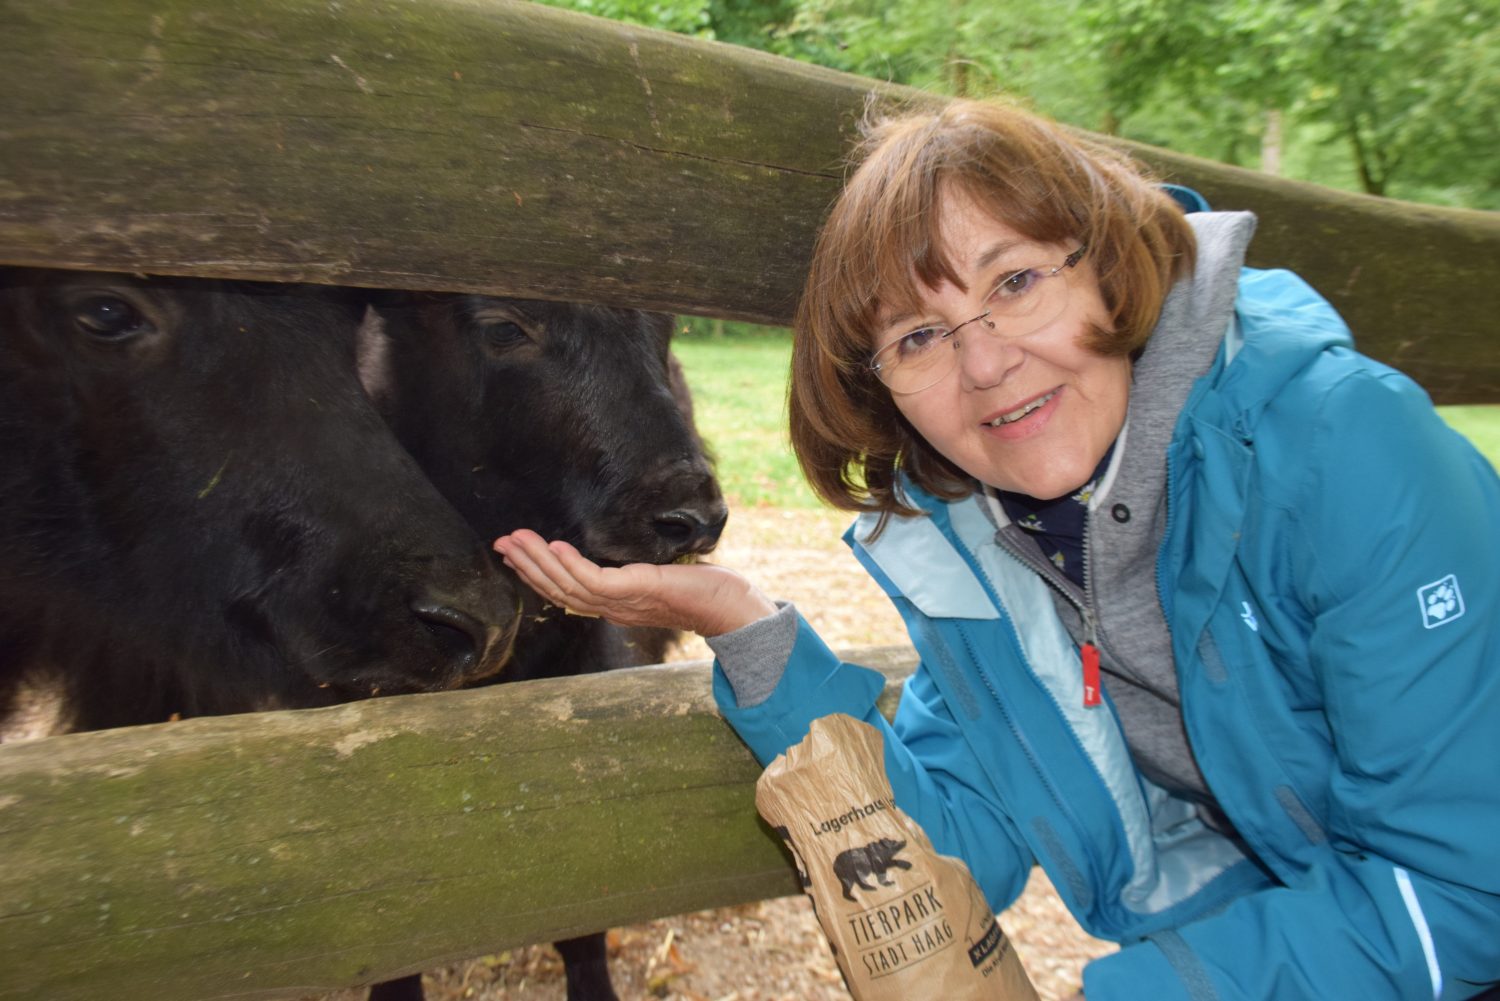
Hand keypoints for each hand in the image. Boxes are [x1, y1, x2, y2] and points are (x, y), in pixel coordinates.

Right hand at [493, 529, 778, 637]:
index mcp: (610, 606)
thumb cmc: (696, 590)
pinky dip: (569, 564)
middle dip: (526, 566)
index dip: (535, 573)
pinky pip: (591, 580)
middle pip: (556, 590)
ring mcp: (619, 603)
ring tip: (515, 540)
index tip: (513, 551)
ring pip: (567, 585)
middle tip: (500, 543)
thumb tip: (617, 562)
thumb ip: (629, 575)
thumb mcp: (652, 579)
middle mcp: (609, 608)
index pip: (563, 591)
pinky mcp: (632, 591)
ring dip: (538, 561)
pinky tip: (553, 545)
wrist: (725, 604)